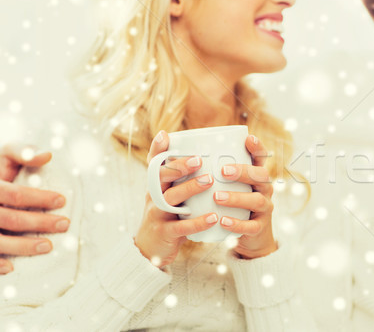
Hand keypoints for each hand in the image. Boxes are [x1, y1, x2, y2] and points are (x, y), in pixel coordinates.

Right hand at [0, 144, 67, 274]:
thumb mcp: (2, 155)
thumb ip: (22, 152)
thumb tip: (48, 155)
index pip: (14, 194)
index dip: (39, 198)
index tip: (62, 201)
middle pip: (9, 218)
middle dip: (39, 223)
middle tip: (64, 224)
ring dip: (23, 246)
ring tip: (49, 246)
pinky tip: (12, 267)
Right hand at [135, 131, 216, 268]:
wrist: (150, 249)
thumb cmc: (166, 217)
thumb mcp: (169, 197)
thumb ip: (180, 180)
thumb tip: (204, 157)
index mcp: (156, 186)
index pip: (154, 164)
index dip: (157, 149)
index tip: (165, 134)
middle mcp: (153, 197)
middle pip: (161, 177)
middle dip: (179, 166)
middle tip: (199, 159)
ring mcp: (157, 215)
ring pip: (170, 198)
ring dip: (190, 188)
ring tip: (210, 180)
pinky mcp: (165, 233)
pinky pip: (182, 226)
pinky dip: (198, 222)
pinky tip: (213, 217)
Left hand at [216, 135, 276, 259]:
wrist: (249, 237)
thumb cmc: (232, 205)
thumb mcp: (230, 187)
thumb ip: (215, 171)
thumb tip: (182, 148)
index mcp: (255, 177)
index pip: (260, 158)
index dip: (257, 148)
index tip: (249, 138)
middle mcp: (264, 189)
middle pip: (261, 176)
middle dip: (243, 172)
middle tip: (223, 171)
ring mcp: (264, 209)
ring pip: (257, 200)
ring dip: (237, 198)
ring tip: (217, 197)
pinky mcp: (258, 228)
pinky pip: (251, 226)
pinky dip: (237, 223)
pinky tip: (223, 221)